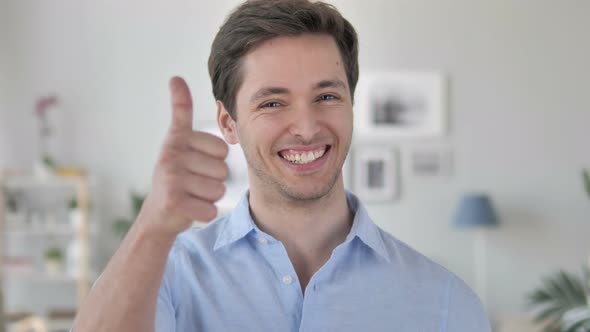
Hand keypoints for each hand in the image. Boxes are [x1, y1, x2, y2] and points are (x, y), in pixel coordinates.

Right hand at [138, 76, 228, 235]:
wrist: (157, 214)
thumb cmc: (176, 175)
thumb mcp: (177, 140)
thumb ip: (181, 111)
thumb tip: (175, 78)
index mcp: (176, 138)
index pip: (222, 148)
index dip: (215, 160)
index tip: (193, 161)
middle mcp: (171, 154)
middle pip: (223, 170)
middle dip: (213, 180)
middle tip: (192, 183)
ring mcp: (171, 177)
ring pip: (218, 190)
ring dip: (209, 197)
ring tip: (190, 194)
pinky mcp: (174, 201)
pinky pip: (211, 209)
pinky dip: (204, 213)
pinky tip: (188, 209)